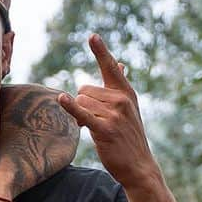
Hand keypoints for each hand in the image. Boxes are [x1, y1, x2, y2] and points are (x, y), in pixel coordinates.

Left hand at [57, 35, 158, 189]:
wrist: (138, 165)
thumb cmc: (129, 135)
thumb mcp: (129, 108)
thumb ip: (119, 86)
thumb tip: (120, 63)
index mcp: (126, 92)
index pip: (110, 67)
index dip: (100, 51)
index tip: (92, 36)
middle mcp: (122, 100)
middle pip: (84, 89)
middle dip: (82, 104)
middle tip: (94, 121)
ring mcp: (115, 114)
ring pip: (81, 102)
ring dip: (80, 116)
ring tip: (95, 129)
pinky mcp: (105, 129)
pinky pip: (83, 113)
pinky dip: (71, 107)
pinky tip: (62, 99)